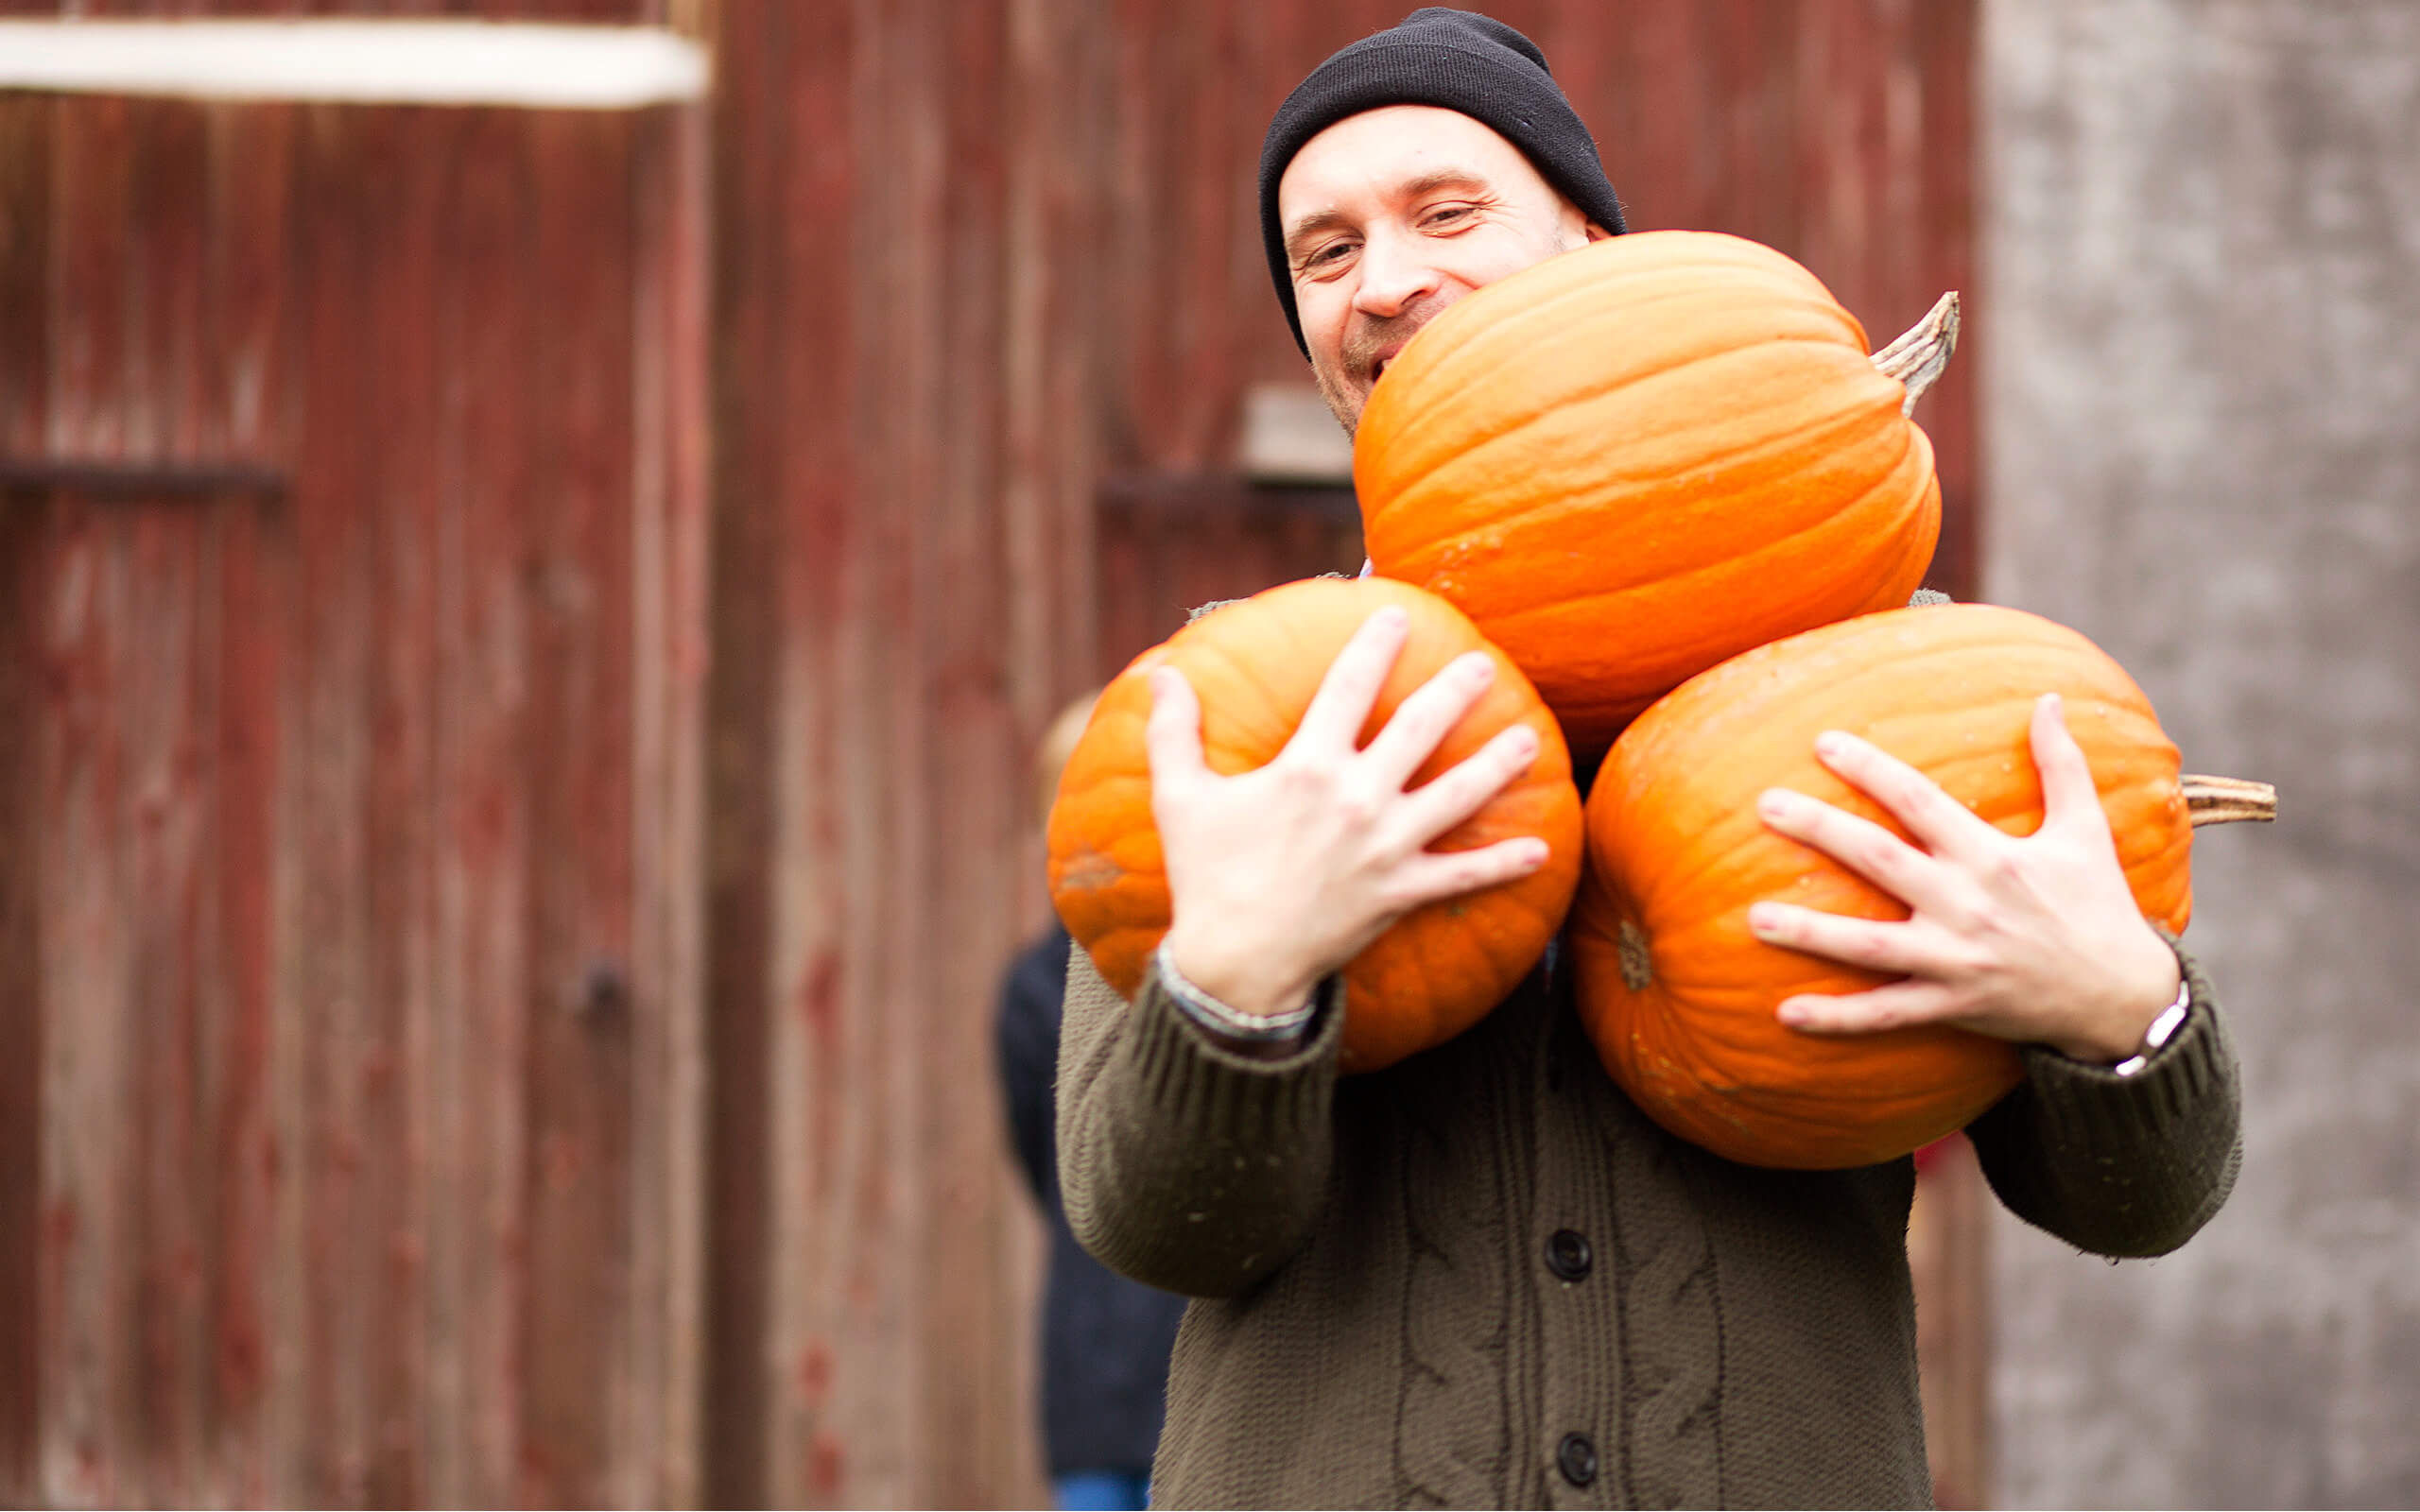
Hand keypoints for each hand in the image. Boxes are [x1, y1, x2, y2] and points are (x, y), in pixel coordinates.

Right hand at [1149, 605, 1549, 1018]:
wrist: (1234, 964)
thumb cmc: (1206, 877)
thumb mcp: (1180, 798)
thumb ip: (1171, 732)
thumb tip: (1161, 673)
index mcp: (1307, 766)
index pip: (1349, 687)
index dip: (1375, 646)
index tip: (1398, 616)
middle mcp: (1356, 797)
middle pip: (1420, 729)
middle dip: (1455, 690)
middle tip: (1483, 663)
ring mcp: (1386, 847)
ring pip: (1457, 795)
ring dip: (1497, 764)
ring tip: (1528, 739)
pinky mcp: (1402, 894)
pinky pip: (1463, 876)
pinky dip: (1504, 865)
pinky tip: (1543, 850)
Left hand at [1745, 693, 2181, 1063]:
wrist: (2123, 998)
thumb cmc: (2098, 906)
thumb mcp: (2086, 831)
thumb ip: (2061, 764)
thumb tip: (2049, 699)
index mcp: (1991, 856)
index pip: (1919, 801)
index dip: (1871, 769)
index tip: (1823, 742)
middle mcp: (1967, 905)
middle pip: (1880, 860)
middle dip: (1821, 831)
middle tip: (1765, 805)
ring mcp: (1955, 959)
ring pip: (1869, 946)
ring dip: (1810, 933)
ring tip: (1753, 917)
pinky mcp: (1952, 1006)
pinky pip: (1885, 1015)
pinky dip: (1837, 1019)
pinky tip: (1786, 1012)